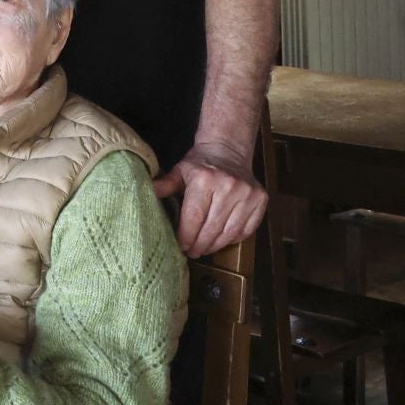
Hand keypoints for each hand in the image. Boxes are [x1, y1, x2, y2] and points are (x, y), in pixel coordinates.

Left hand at [152, 144, 267, 257]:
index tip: (180, 247)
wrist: (228, 151)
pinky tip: (222, 241)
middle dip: (199, 244)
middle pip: (212, 228)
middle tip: (192, 253)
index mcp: (205, 180)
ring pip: (230, 232)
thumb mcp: (179, 172)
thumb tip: (143, 194)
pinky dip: (234, 239)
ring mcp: (248, 194)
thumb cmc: (199, 165)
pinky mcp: (261, 200)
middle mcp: (229, 187)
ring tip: (204, 249)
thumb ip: (164, 185)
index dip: (186, 236)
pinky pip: (247, 229)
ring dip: (216, 245)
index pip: (194, 217)